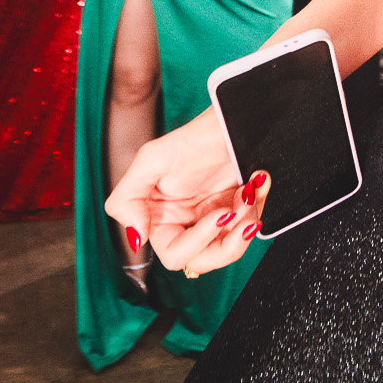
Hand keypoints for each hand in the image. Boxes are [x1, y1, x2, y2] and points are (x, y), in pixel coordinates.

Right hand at [105, 107, 265, 277]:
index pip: (174, 254)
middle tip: (238, 213)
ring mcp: (212, 219)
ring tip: (249, 194)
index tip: (217, 216)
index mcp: (160, 219)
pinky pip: (248, 225)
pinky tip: (255, 184)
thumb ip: (127, 199)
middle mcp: (185, 223)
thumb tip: (135, 238)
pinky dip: (256, 207)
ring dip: (244, 223)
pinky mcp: (236, 211)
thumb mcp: (151, 159)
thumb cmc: (192, 137)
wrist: (231, 121)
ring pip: (229, 248)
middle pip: (204, 260)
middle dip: (227, 242)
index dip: (196, 242)